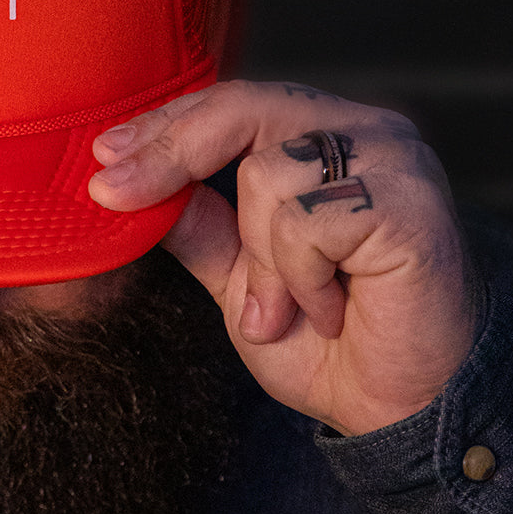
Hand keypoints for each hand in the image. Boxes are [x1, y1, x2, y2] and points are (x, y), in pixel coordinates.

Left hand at [89, 80, 482, 435]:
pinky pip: (307, 222)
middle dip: (168, 156)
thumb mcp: (238, 279)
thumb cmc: (329, 340)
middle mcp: (364, 132)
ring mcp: (393, 160)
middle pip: (241, 109)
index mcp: (324, 138)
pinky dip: (302, 279)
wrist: (402, 407)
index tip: (101, 158)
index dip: (162, 127)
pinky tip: (331, 310)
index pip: (231, 106)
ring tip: (289, 308)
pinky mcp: (411, 200)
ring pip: (266, 175)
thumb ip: (197, 227)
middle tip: (113, 195)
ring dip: (260, 264)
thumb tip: (127, 188)